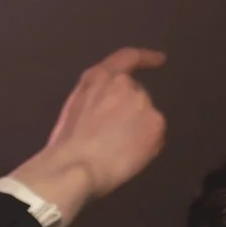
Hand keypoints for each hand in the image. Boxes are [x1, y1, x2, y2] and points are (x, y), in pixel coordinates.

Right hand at [6, 47, 167, 224]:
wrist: (76, 168)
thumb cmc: (66, 146)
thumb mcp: (74, 109)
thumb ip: (95, 99)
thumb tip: (110, 110)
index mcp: (99, 79)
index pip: (127, 58)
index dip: (146, 58)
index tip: (160, 60)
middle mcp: (124, 85)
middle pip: (137, 95)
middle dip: (131, 114)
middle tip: (116, 139)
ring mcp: (143, 103)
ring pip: (147, 118)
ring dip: (137, 131)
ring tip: (118, 153)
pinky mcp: (157, 123)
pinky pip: (155, 137)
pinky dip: (146, 148)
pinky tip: (128, 159)